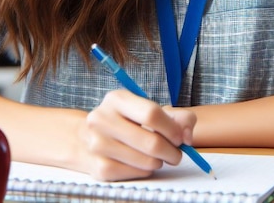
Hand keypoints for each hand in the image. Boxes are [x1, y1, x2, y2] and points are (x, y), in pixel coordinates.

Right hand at [81, 90, 195, 180]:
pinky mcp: (98, 168)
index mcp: (116, 99)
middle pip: (151, 142)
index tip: (180, 137)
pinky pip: (135, 174)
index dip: (172, 128)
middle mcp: (102, 119)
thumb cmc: (125, 122)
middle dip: (171, 151)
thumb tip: (187, 136)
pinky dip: (146, 171)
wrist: (86, 138)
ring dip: (160, 162)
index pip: (151, 114)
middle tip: (176, 153)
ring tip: (158, 157)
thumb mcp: (147, 109)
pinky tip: (142, 163)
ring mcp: (97, 144)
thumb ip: (176, 117)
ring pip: (146, 161)